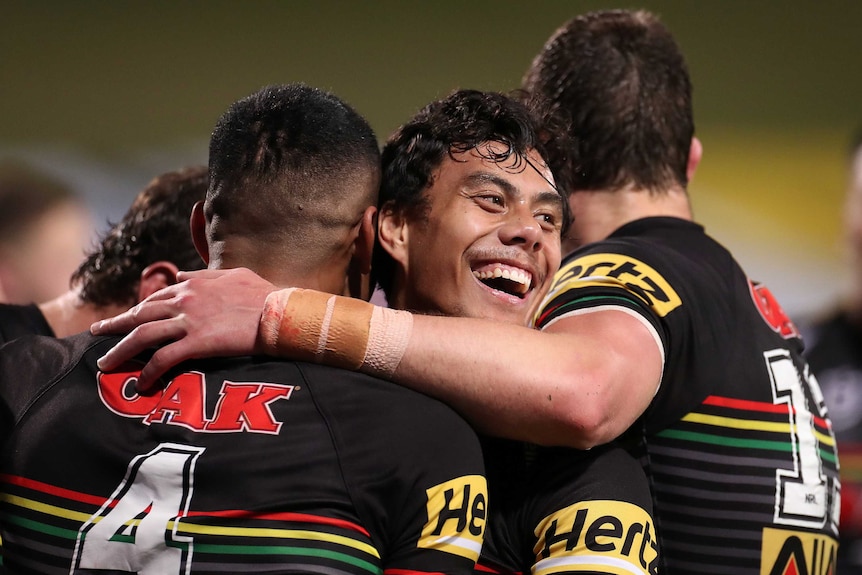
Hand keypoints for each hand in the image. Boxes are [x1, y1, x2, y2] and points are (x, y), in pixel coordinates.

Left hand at [91, 267, 275, 391]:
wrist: (280, 312)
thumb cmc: (264, 294)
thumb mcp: (234, 274)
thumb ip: (204, 273)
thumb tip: (182, 272)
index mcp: (192, 284)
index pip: (155, 298)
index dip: (136, 310)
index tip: (123, 319)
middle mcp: (184, 301)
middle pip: (140, 315)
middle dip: (115, 325)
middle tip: (96, 334)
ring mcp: (189, 322)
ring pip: (143, 337)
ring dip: (121, 351)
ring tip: (105, 364)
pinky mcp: (197, 343)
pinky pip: (165, 359)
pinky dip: (149, 372)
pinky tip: (141, 384)